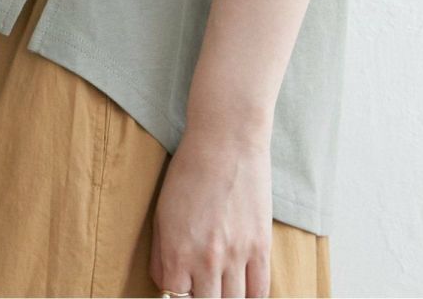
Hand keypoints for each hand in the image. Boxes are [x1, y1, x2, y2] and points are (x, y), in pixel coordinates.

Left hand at [149, 121, 272, 297]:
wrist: (226, 141)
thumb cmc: (190, 171)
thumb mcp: (162, 212)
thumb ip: (161, 254)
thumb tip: (168, 283)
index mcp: (176, 252)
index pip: (175, 298)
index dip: (178, 293)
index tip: (184, 285)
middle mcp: (205, 261)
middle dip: (202, 298)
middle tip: (204, 286)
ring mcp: (235, 256)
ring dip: (226, 297)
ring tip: (223, 286)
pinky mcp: (260, 247)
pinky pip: (259, 291)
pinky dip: (251, 296)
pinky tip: (244, 290)